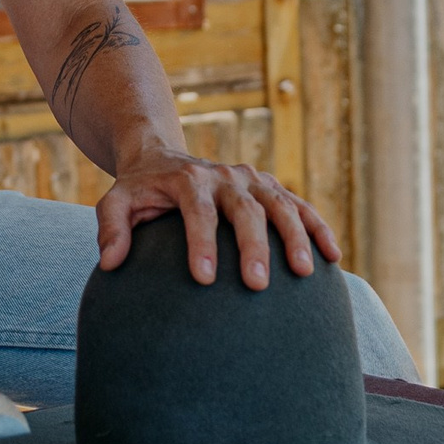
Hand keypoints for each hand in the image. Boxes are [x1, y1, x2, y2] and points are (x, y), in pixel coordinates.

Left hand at [94, 148, 340, 289]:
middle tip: (258, 285)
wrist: (163, 158)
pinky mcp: (269, 187)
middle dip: (253, 246)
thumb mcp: (117, 201)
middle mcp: (224, 176)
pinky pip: (299, 205)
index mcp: (189, 180)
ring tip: (304, 272)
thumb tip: (111, 264)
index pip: (198, 212)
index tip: (205, 279)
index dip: (202, 244)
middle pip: (245, 209)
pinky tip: (333, 257)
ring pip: (280, 204)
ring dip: (295, 236)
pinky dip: (318, 227)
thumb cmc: (140, 191)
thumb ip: (111, 227)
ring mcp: (251, 180)